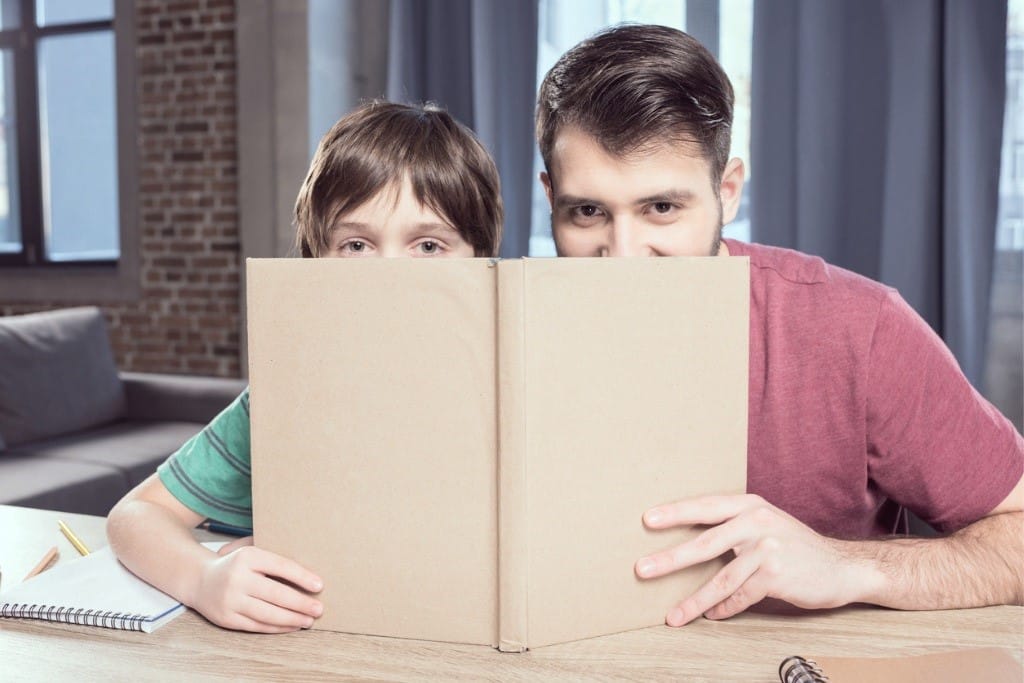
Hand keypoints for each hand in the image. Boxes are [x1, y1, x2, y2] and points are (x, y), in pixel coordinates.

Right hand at [191, 542, 323, 632]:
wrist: (199, 579)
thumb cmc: (236, 564)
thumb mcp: (250, 550)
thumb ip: (273, 554)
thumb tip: (308, 567)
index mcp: (247, 557)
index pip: (280, 566)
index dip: (302, 577)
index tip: (319, 585)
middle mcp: (237, 578)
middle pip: (276, 594)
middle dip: (301, 603)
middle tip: (319, 609)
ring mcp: (231, 600)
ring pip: (268, 614)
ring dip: (292, 619)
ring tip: (309, 620)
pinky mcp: (226, 618)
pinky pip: (257, 626)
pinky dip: (277, 628)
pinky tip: (291, 626)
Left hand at [635, 494, 869, 625]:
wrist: (842, 567)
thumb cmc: (794, 546)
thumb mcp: (765, 524)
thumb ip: (733, 526)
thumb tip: (688, 541)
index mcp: (749, 505)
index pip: (705, 507)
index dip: (675, 513)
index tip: (646, 520)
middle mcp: (757, 522)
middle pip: (705, 543)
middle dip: (670, 558)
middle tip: (643, 569)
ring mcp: (768, 549)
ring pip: (721, 578)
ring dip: (694, 600)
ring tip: (673, 614)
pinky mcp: (777, 575)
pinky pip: (741, 596)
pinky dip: (725, 609)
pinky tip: (712, 616)